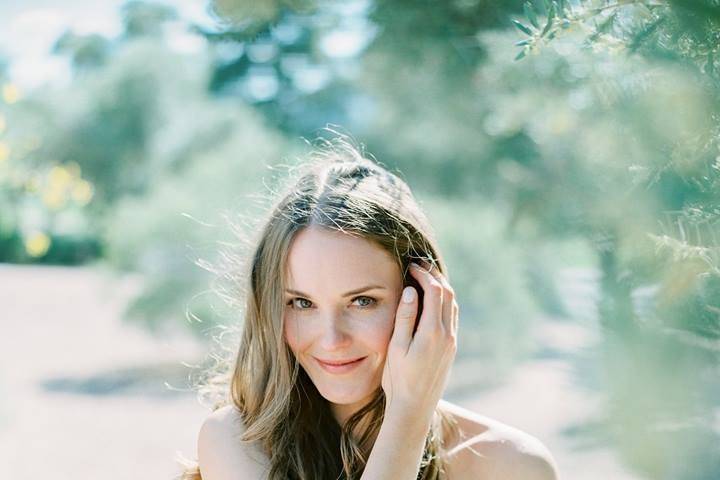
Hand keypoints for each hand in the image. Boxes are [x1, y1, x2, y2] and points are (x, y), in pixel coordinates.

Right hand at [381, 261, 457, 426]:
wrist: (414, 408)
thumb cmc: (398, 379)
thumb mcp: (396, 348)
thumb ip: (404, 318)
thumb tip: (410, 290)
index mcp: (432, 332)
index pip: (434, 291)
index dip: (424, 274)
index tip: (410, 266)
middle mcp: (447, 335)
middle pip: (448, 294)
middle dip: (435, 275)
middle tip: (419, 265)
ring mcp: (452, 341)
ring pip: (453, 304)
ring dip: (442, 287)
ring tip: (425, 278)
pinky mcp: (451, 348)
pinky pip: (453, 316)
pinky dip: (445, 301)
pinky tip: (432, 300)